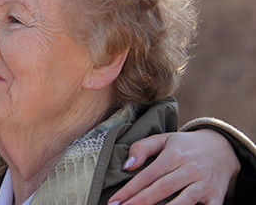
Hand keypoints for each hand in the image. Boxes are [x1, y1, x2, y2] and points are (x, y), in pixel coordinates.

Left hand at [108, 129, 238, 204]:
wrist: (223, 148)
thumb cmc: (185, 146)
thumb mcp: (163, 139)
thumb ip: (142, 148)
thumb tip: (127, 166)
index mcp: (174, 155)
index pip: (148, 175)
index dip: (130, 189)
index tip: (115, 201)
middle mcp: (190, 169)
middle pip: (162, 189)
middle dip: (141, 202)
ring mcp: (204, 184)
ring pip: (183, 201)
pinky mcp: (216, 196)